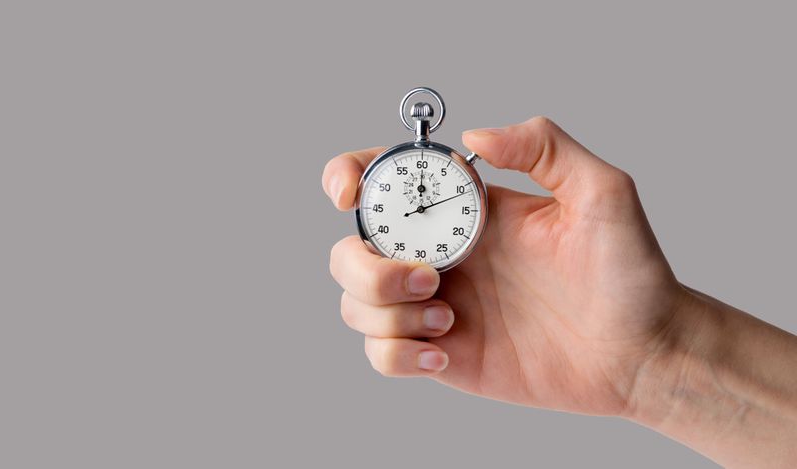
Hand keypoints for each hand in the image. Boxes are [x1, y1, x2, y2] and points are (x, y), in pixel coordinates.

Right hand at [322, 117, 684, 415]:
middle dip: (368, 266)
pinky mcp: (441, 353)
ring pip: (355, 301)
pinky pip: (380, 354)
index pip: (386, 180)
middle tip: (432, 279)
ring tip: (448, 321)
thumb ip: (544, 146)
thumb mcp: (602, 192)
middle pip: (352, 249)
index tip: (348, 193)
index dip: (348, 175)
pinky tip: (446, 353)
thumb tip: (474, 136)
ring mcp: (436, 306)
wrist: (642, 353)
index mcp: (466, 211)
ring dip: (384, 311)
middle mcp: (442, 254)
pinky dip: (396, 354)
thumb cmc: (629, 273)